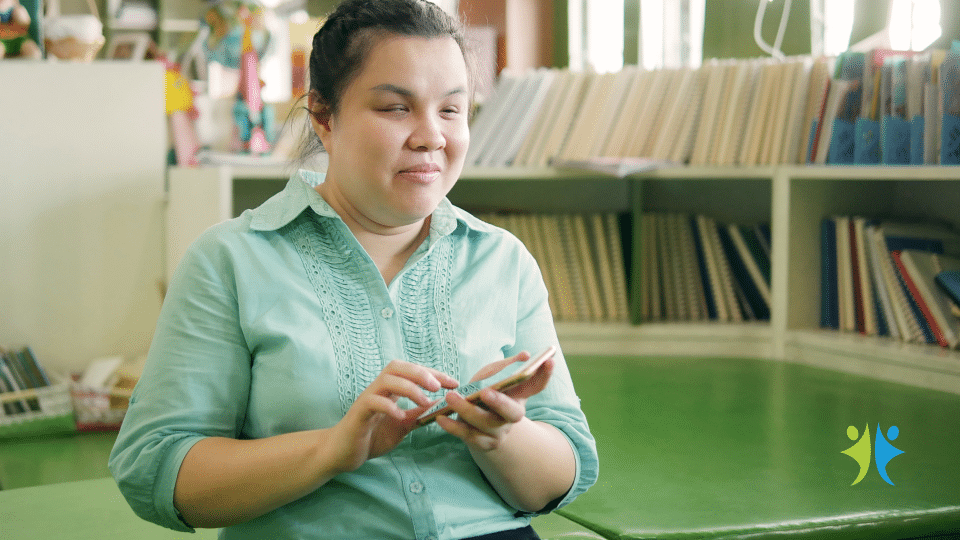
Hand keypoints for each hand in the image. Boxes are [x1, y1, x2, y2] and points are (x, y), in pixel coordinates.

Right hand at [329, 360, 458, 471]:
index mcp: (389, 390)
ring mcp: (367, 399)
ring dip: (408, 388)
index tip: (453, 382)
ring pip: (386, 380)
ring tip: (424, 401)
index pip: (412, 371)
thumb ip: (418, 414)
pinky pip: (373, 402)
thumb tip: (440, 404)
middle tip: (437, 386)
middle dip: (420, 373)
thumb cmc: (371, 437)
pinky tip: (400, 416)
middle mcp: (378, 389)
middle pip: (397, 367)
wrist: (343, 454)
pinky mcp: (358, 414)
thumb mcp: (402, 425)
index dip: (433, 373)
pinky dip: (388, 406)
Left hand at [435, 352, 553, 450]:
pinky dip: (453, 427)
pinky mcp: (481, 443)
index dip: (545, 374)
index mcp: (519, 397)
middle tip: (486, 391)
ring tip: (451, 397)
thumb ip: (507, 366)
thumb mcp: (495, 376)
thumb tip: (525, 356)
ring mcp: (498, 432)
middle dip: (500, 403)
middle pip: (512, 413)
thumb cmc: (486, 391)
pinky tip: (441, 418)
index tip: (549, 360)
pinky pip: (468, 436)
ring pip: (485, 424)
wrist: (477, 424)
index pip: (536, 385)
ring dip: (467, 411)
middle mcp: (512, 417)